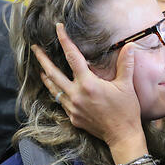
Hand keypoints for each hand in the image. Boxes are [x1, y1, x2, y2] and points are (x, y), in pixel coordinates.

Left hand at [32, 23, 142, 147]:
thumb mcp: (126, 85)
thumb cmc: (126, 110)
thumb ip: (125, 65)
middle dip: (42, 60)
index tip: (58, 28)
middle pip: (53, 73)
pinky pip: (61, 102)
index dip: (64, 40)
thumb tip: (130, 46)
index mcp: (88, 84)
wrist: (122, 136)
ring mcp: (72, 107)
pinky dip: (57, 93)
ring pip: (53, 89)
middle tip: (35, 49)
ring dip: (46, 77)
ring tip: (41, 69)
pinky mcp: (72, 118)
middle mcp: (76, 95)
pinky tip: (56, 89)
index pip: (72, 57)